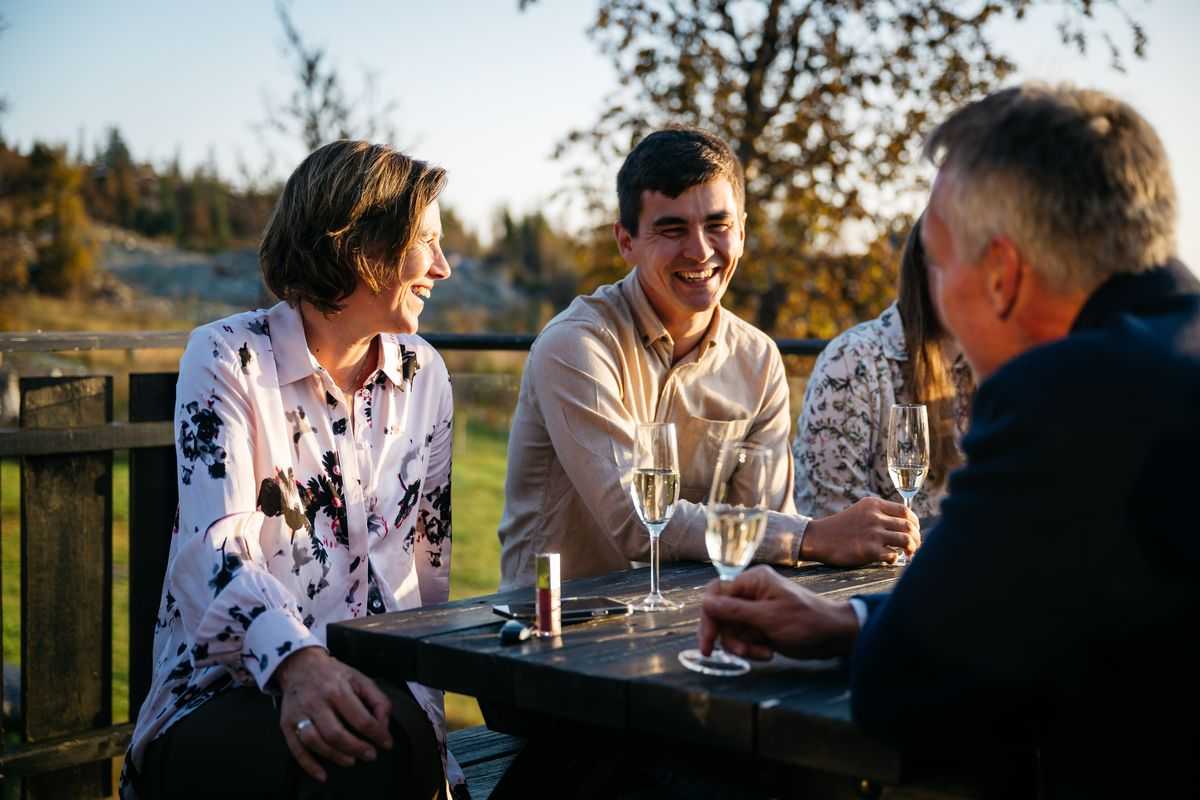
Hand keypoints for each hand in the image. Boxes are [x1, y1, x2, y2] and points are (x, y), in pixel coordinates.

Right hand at [275, 647, 393, 782]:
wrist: (300, 665)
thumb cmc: (334, 674)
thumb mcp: (360, 678)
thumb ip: (377, 699)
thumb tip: (383, 724)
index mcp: (338, 689)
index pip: (361, 718)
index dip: (377, 734)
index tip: (386, 744)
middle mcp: (317, 702)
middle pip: (337, 734)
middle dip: (357, 748)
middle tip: (370, 755)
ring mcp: (299, 714)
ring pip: (316, 742)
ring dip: (336, 756)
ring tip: (351, 760)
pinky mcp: (287, 724)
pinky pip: (296, 749)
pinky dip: (309, 765)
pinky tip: (322, 774)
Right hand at [698, 566, 860, 660]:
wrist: (834, 637)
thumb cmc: (806, 621)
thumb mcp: (768, 617)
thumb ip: (735, 610)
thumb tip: (705, 603)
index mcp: (752, 581)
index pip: (716, 594)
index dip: (709, 617)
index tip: (708, 641)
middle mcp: (750, 593)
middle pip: (720, 614)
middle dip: (729, 636)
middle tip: (738, 653)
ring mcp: (755, 610)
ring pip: (731, 630)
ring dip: (742, 646)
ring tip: (762, 653)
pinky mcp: (761, 626)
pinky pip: (743, 639)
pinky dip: (752, 649)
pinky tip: (768, 652)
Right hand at [801, 497, 918, 565]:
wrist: (818, 538)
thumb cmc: (841, 527)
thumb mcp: (860, 511)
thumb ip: (880, 513)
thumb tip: (905, 525)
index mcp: (874, 504)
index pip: (905, 511)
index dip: (915, 522)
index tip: (915, 530)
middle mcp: (875, 517)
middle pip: (909, 526)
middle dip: (917, 538)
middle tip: (915, 546)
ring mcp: (873, 533)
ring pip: (906, 540)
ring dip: (911, 549)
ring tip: (909, 554)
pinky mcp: (869, 550)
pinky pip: (893, 555)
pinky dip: (894, 559)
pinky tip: (888, 559)